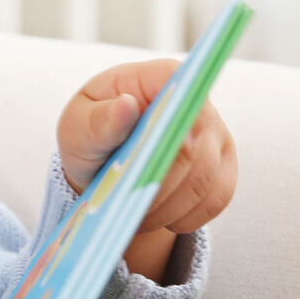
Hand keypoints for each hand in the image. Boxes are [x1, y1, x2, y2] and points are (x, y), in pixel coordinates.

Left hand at [56, 60, 235, 281]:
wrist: (102, 165)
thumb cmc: (89, 136)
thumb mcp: (77, 126)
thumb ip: (99, 120)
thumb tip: (126, 106)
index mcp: (163, 78)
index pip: (181, 95)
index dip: (169, 128)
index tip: (145, 156)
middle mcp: (199, 104)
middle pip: (193, 149)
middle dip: (158, 183)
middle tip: (128, 201)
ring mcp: (216, 138)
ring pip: (205, 180)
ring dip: (169, 206)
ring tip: (138, 215)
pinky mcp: (223, 170)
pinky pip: (216, 200)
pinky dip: (186, 217)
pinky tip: (161, 219)